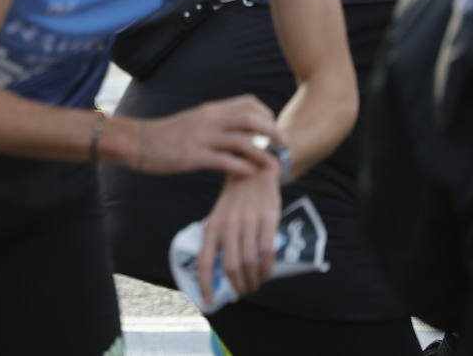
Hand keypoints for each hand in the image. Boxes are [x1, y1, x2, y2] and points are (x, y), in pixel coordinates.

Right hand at [135, 95, 282, 176]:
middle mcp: (210, 120)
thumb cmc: (168, 134)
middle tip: (284, 145)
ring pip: (244, 141)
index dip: (267, 115)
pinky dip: (244, 168)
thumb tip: (240, 129)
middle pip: (252, 119)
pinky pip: (227, 161)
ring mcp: (203, 138)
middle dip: (273, 132)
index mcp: (211, 110)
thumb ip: (217, 122)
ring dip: (264, 154)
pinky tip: (251, 174)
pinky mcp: (195, 156)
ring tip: (274, 165)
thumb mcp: (195, 120)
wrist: (139, 142)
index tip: (273, 129)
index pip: (249, 103)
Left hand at [197, 164, 281, 308]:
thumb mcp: (219, 216)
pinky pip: (267, 251)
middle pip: (230, 266)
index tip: (208, 302)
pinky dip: (267, 268)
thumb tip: (216, 271)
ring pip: (249, 261)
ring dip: (253, 280)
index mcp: (212, 226)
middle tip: (243, 292)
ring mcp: (247, 222)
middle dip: (237, 286)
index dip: (205, 284)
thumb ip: (217, 239)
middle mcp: (227, 225)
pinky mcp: (267, 219)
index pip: (205, 261)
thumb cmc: (235, 199)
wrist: (254, 170)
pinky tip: (267, 274)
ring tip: (255, 285)